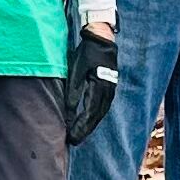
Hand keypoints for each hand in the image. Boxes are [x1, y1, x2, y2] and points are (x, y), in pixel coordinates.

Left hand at [61, 24, 120, 146]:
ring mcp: (111, 89)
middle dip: (85, 129)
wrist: (102, 38)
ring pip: (101, 112)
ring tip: (80, 134)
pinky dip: (95, 116)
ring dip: (91, 124)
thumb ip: (74, 91)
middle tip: (74, 141)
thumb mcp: (76, 70)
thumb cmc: (87, 53)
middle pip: (96, 116)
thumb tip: (69, 112)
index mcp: (99, 86)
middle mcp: (108, 90)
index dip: (80, 126)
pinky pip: (103, 106)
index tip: (72, 137)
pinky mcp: (110, 87)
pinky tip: (89, 121)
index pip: (89, 112)